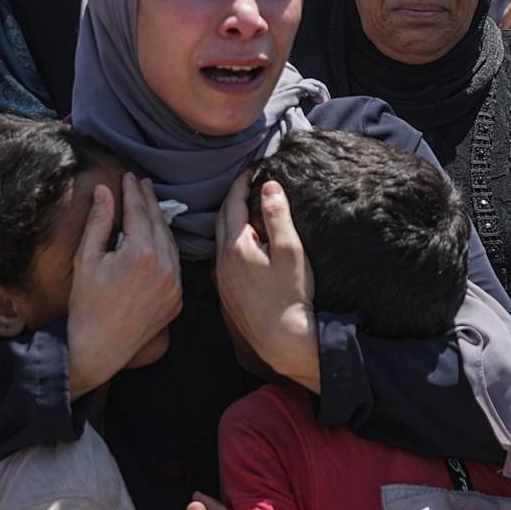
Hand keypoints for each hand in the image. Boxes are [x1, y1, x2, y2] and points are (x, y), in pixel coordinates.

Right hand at [67, 174, 182, 396]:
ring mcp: (174, 285)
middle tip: (142, 183)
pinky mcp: (177, 299)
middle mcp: (164, 267)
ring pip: (170, 242)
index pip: (139, 211)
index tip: (129, 176)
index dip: (133, 191)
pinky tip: (156, 239)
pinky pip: (174, 265)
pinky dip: (166, 248)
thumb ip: (99, 221)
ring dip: (160, 222)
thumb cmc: (86, 303)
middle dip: (149, 200)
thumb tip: (104, 190)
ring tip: (149, 206)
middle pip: (159, 223)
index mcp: (140, 254)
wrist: (98, 347)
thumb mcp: (87, 258)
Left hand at [216, 174, 319, 392]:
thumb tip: (269, 186)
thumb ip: (278, 216)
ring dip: (230, 221)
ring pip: (220, 240)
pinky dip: (232, 242)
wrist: (282, 340)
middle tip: (247, 185)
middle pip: (221, 220)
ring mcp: (222, 279)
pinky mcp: (227, 294)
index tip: (251, 169)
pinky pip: (224, 258)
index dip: (241, 183)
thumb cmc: (290, 296)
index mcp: (235, 247)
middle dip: (232, 199)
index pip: (231, 204)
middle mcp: (222, 262)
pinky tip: (246, 246)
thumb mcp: (290, 251)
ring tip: (247, 211)